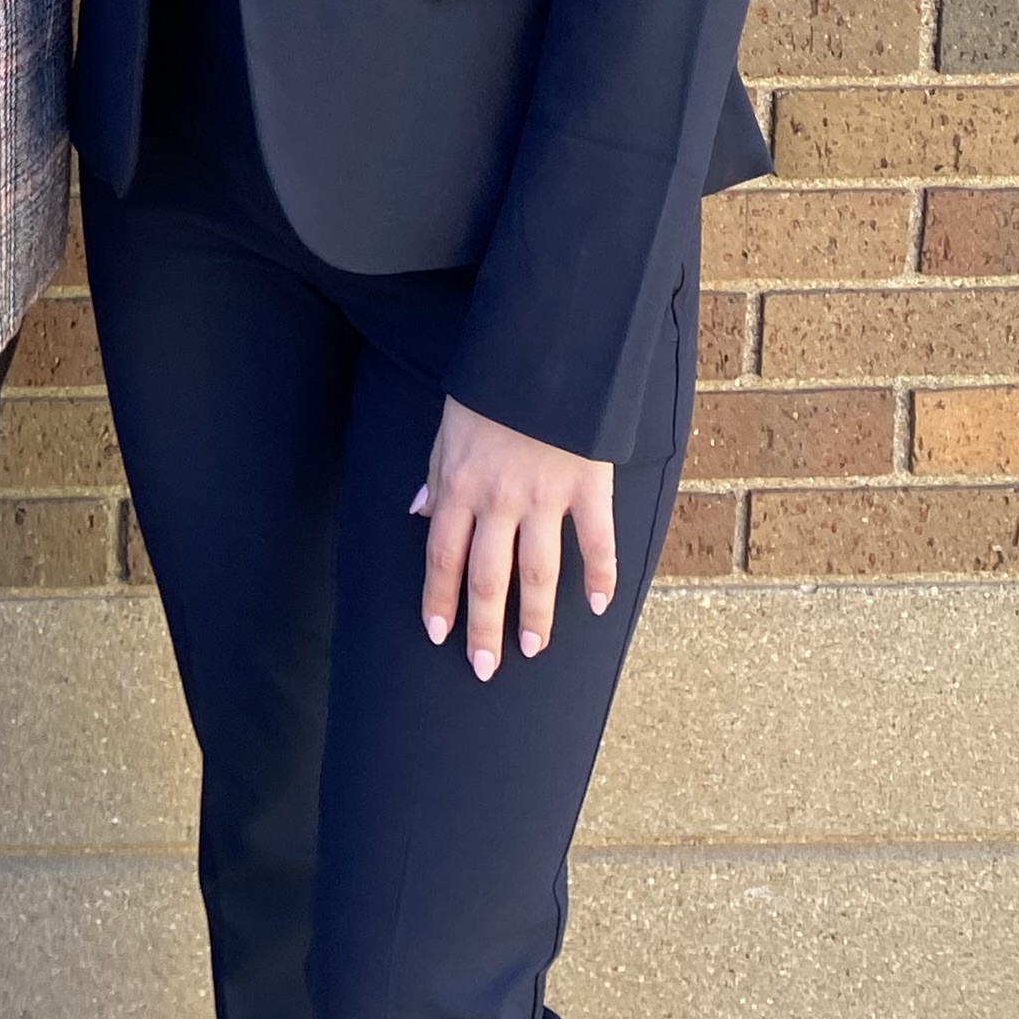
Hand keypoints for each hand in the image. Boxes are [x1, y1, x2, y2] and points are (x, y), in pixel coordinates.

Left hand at [412, 396, 615, 682]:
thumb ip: (435, 474)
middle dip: (483, 627)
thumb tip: (418, 512)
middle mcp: (499, 500)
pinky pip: (597, 541)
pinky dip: (600, 576)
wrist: (543, 351)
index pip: (442, 556)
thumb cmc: (490, 386)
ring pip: (538, 572)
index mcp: (459, 484)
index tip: (437, 633)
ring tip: (532, 650)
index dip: (439, 598)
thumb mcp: (447, 425)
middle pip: (487, 577)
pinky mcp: (588, 487)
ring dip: (534, 617)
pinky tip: (597, 605)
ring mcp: (546, 497)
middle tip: (484, 668)